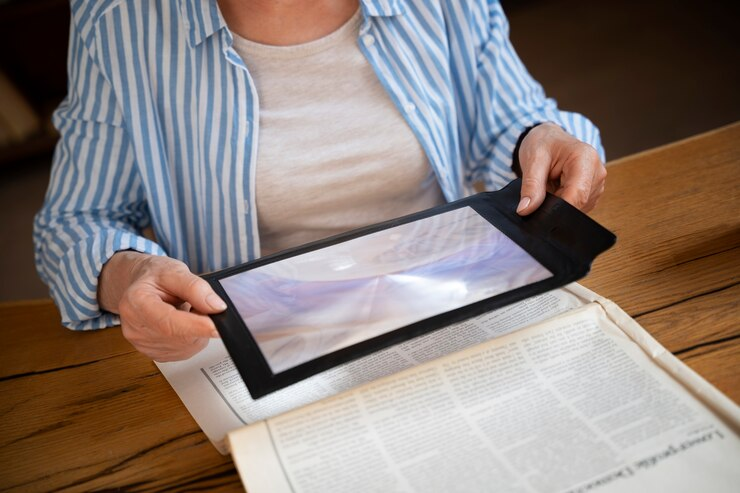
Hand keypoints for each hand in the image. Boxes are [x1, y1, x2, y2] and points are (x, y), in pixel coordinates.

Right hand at [98, 251, 226, 360]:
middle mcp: (135, 328)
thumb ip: (195, 288)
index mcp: (136, 303)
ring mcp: (143, 344)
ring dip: (197, 332)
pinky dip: (192, 339)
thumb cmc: (154, 276)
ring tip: (188, 311)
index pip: (168, 323)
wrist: (140, 284)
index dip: (196, 327)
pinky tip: (184, 324)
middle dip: (201, 324)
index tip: (217, 326)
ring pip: (186, 347)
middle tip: (201, 305)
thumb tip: (216, 307)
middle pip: (180, 337)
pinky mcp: (154, 354)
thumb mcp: (175, 271)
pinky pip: (184, 351)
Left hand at [515, 122, 605, 214]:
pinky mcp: (593, 192)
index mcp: (585, 158)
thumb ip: (531, 185)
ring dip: (560, 204)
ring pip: (578, 208)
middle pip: (578, 203)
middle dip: (557, 205)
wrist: (549, 139)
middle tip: (541, 192)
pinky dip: (564, 203)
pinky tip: (556, 190)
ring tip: (550, 186)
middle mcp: (597, 172)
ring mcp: (597, 184)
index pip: (577, 195)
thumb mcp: (532, 159)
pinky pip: (578, 207)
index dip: (558, 208)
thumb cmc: (543, 143)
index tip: (539, 211)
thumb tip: (525, 209)